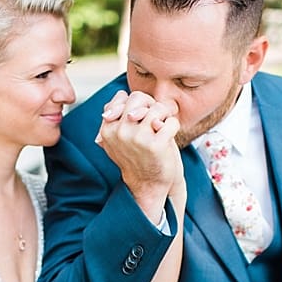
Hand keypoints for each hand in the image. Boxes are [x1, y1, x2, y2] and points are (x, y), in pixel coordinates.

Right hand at [95, 90, 182, 220]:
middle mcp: (119, 131)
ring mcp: (136, 138)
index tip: (140, 116)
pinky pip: (171, 122)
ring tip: (160, 129)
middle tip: (154, 120)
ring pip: (157, 108)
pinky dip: (173, 127)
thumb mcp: (119, 136)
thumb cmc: (137, 156)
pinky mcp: (154, 145)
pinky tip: (167, 138)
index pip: (122, 97)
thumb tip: (123, 98)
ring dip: (164, 117)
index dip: (136, 103)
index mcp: (108, 128)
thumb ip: (118, 114)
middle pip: (139, 98)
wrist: (147, 183)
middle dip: (151, 106)